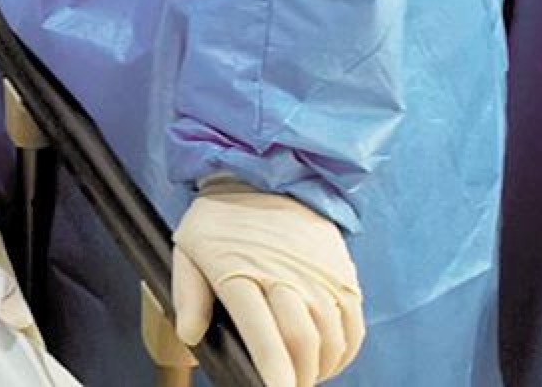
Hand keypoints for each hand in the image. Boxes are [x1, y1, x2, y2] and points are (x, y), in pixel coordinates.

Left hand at [172, 182, 364, 386]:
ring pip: (331, 340)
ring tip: (300, 378)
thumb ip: (188, 295)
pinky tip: (325, 362)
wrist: (267, 175)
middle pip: (303, 343)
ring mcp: (319, 277)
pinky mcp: (343, 276)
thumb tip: (189, 335)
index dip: (273, 371)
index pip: (263, 332)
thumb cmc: (221, 219)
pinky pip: (353, 327)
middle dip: (296, 379)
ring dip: (318, 369)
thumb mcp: (188, 248)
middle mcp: (286, 277)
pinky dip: (343, 353)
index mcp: (242, 273)